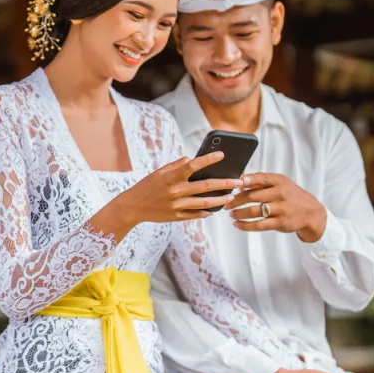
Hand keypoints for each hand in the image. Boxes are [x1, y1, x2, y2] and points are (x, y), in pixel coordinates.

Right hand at [113, 152, 242, 227]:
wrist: (133, 207)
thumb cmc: (147, 186)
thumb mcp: (159, 172)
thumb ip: (176, 165)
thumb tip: (191, 159)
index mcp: (171, 176)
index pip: (193, 165)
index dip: (209, 159)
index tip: (222, 155)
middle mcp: (176, 191)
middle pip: (206, 186)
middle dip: (225, 183)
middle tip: (240, 181)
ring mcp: (177, 205)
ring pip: (205, 202)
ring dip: (221, 199)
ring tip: (232, 196)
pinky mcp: (176, 217)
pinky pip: (196, 214)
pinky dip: (207, 211)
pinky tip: (215, 209)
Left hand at [225, 173, 326, 242]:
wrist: (311, 212)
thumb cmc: (291, 195)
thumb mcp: (281, 183)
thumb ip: (262, 181)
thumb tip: (240, 180)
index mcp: (279, 181)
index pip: (261, 178)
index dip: (247, 180)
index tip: (234, 182)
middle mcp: (280, 194)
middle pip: (253, 196)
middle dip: (236, 200)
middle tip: (226, 202)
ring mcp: (281, 209)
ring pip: (254, 211)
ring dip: (239, 213)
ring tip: (231, 214)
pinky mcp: (280, 223)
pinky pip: (259, 225)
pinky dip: (245, 225)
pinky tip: (237, 224)